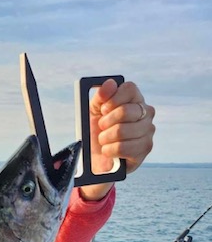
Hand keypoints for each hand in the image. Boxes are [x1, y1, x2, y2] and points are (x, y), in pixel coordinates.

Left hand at [81, 79, 154, 200]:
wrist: (96, 157)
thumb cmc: (96, 131)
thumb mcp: (93, 111)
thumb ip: (100, 96)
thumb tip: (109, 83)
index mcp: (134, 99)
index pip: (130, 88)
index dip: (112, 99)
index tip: (103, 110)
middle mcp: (146, 113)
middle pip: (125, 111)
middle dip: (105, 122)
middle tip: (101, 128)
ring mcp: (148, 131)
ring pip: (122, 131)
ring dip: (105, 138)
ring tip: (103, 140)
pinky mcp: (145, 149)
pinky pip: (123, 148)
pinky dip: (110, 150)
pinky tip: (108, 151)